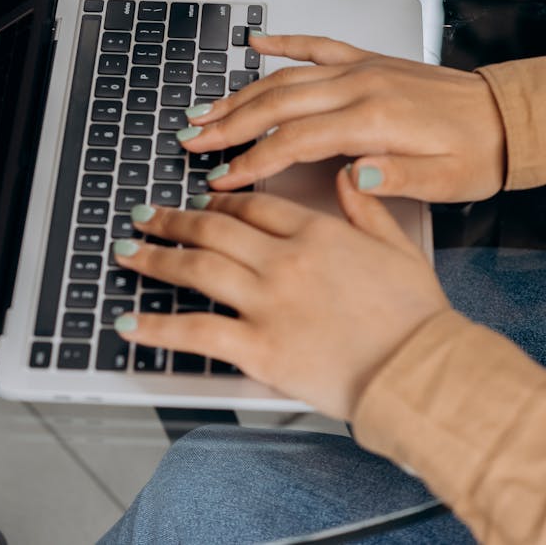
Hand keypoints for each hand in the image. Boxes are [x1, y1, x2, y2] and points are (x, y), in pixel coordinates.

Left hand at [113, 170, 447, 418]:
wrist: (417, 371)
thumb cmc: (415, 316)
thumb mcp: (398, 245)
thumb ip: (366, 205)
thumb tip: (349, 173)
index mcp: (317, 232)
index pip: (254, 205)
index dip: (221, 200)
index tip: (203, 201)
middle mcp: (284, 260)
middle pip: (214, 228)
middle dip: (173, 219)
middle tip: (145, 215)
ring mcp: (267, 303)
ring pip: (197, 268)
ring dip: (155, 258)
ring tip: (128, 253)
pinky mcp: (258, 348)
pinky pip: (196, 332)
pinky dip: (158, 325)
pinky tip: (130, 322)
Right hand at [178, 33, 505, 200]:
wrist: (506, 118)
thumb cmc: (477, 154)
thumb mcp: (444, 182)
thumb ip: (394, 181)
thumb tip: (350, 180)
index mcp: (377, 119)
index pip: (296, 140)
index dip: (254, 161)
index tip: (222, 178)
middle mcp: (363, 86)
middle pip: (279, 103)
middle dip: (229, 123)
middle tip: (191, 139)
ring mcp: (363, 68)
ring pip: (288, 76)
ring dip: (242, 93)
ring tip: (205, 110)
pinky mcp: (368, 60)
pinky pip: (318, 45)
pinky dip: (285, 43)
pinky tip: (257, 43)